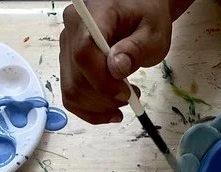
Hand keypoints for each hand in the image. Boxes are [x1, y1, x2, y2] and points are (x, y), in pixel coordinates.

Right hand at [60, 0, 173, 123]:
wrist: (137, 10)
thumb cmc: (146, 16)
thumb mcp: (153, 32)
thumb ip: (136, 49)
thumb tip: (116, 69)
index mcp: (90, 16)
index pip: (83, 54)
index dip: (102, 81)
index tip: (126, 92)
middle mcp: (71, 31)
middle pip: (76, 79)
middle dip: (105, 98)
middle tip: (131, 97)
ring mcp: (67, 49)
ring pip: (72, 91)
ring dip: (99, 106)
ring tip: (124, 100)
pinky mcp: (69, 65)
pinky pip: (71, 96)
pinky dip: (90, 110)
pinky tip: (109, 112)